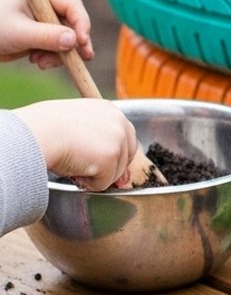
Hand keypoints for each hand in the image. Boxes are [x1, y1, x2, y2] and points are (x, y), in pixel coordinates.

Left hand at [0, 0, 94, 69]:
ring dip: (60, 54)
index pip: (72, 5)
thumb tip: (74, 41)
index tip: (81, 43)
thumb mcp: (20, 33)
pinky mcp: (45, 35)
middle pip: (75, 23)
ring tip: (40, 63)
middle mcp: (49, 5)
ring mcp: (48, 21)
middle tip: (83, 58)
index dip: (81, 24)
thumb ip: (46, 37)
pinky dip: (53, 58)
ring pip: (69, 39)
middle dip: (76, 43)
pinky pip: (61, 48)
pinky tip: (37, 61)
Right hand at [16, 99, 137, 189]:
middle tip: (87, 169)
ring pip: (115, 172)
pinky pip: (103, 183)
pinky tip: (73, 170)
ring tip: (73, 163)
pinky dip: (88, 183)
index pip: (125, 137)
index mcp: (110, 110)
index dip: (115, 155)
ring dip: (95, 175)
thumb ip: (97, 138)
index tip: (102, 163)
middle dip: (110, 168)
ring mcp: (118, 140)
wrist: (38, 132)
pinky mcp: (111, 158)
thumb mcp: (78, 125)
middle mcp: (119, 122)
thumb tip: (114, 168)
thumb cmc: (48, 129)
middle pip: (127, 156)